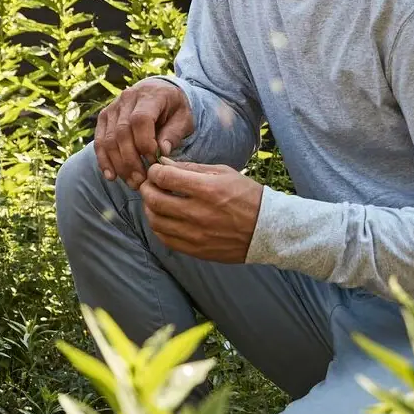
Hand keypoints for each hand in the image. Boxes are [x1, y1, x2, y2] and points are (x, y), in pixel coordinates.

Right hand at [94, 79, 193, 189]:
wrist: (158, 91)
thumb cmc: (174, 108)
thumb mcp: (184, 118)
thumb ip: (174, 134)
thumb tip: (162, 152)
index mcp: (150, 95)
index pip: (140, 120)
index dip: (145, 143)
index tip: (155, 161)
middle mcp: (127, 98)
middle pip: (122, 132)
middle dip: (131, 161)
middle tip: (142, 181)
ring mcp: (112, 108)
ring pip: (109, 139)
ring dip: (119, 165)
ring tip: (132, 183)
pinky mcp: (104, 118)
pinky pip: (99, 141)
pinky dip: (103, 160)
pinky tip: (112, 176)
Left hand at [140, 158, 262, 262]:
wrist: (266, 230)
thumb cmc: (246, 196)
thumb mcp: (223, 172)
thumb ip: (191, 168)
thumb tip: (164, 163)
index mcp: (207, 189)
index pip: (164, 177)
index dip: (154, 171)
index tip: (156, 170)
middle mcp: (198, 213)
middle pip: (154, 200)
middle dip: (146, 188)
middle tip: (150, 184)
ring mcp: (196, 234)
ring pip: (155, 221)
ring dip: (149, 208)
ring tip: (154, 201)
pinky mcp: (196, 250)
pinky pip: (165, 239)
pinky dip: (158, 227)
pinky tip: (164, 218)